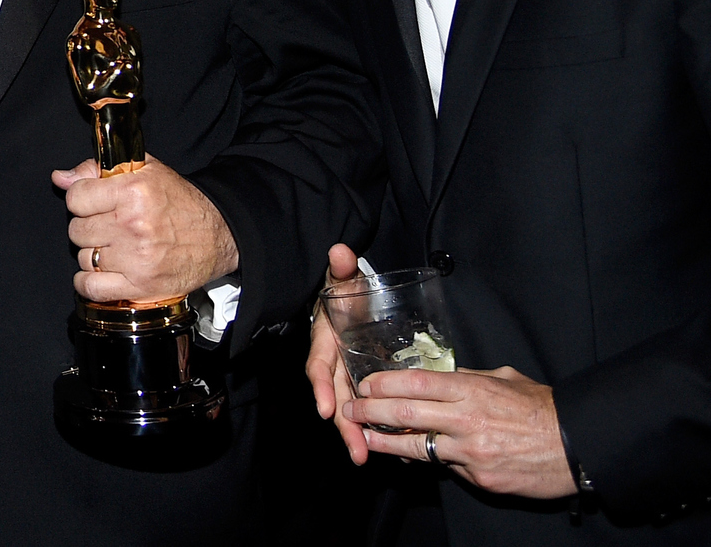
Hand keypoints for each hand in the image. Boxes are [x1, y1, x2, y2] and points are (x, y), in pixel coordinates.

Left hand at [53, 154, 238, 302]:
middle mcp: (132, 225)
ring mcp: (136, 259)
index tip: (92, 203)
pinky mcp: (141, 286)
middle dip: (89, 226)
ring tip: (114, 247)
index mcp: (132, 191)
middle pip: (77, 229)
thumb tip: (61, 177)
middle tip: (108, 225)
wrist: (219, 235)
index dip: (81, 199)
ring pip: (84, 257)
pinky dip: (88, 283)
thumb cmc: (181, 202)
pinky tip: (99, 273)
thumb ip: (97, 169)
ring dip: (94, 254)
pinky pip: (92, 288)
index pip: (76, 197)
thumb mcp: (144, 170)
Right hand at [308, 243, 370, 463]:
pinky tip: (391, 447)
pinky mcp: (365, 384)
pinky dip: (375, 428)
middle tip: (357, 451)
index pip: (320, 367)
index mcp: (326, 342)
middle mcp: (334, 364)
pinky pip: (368, 408)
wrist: (354, 301)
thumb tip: (340, 251)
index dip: (323, 389)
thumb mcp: (344, 279)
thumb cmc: (347, 291)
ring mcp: (349, 376)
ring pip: (351, 408)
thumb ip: (342, 268)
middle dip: (345, 426)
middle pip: (336, 398)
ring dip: (358, 434)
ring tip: (367, 458)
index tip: (328, 409)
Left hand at [344, 365, 576, 498]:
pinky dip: (425, 461)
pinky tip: (407, 458)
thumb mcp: (504, 379)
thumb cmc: (541, 408)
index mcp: (473, 390)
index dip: (384, 383)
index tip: (364, 383)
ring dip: (386, 442)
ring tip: (363, 438)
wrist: (577, 446)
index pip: (416, 383)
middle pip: (406, 413)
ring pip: (417, 446)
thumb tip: (438, 376)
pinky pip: (445, 467)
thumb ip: (469, 378)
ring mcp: (472, 452)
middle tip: (350, 409)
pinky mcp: (480, 478)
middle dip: (371, 411)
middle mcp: (467, 420)